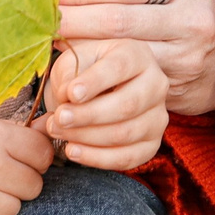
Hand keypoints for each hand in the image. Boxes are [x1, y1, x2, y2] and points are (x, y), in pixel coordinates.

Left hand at [39, 39, 167, 170]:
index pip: (119, 67)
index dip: (95, 82)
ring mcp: (157, 116)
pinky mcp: (152, 144)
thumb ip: (69, 74)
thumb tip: (68, 98)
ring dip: (87, 137)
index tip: (71, 94)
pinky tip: (72, 150)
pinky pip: (127, 158)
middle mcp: (155, 84)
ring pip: (125, 134)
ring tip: (57, 132)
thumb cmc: (83, 73)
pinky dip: (97, 158)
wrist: (95, 93)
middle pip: (127, 105)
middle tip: (59, 118)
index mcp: (136, 55)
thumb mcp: (72, 62)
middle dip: (88, 115)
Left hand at [56, 0, 214, 116]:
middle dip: (73, 21)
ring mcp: (187, 59)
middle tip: (40, 21)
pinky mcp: (179, 90)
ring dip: (80, 54)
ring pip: (122, 58)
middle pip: (119, 22)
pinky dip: (98, 80)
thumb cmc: (189, 8)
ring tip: (49, 47)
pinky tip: (74, 79)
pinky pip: (130, 86)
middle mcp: (191, 21)